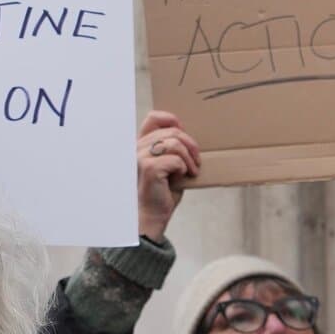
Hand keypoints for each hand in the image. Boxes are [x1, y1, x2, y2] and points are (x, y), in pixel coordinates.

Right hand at [137, 112, 200, 242]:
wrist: (151, 215)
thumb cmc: (160, 192)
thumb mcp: (167, 165)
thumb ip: (172, 148)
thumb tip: (186, 135)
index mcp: (141, 145)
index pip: (153, 118)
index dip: (172, 120)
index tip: (185, 135)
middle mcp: (137, 148)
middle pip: (172, 132)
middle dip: (191, 145)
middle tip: (197, 161)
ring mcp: (141, 157)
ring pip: (175, 143)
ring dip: (189, 158)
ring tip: (192, 170)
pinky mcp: (149, 168)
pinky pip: (176, 159)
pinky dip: (183, 168)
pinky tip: (181, 178)